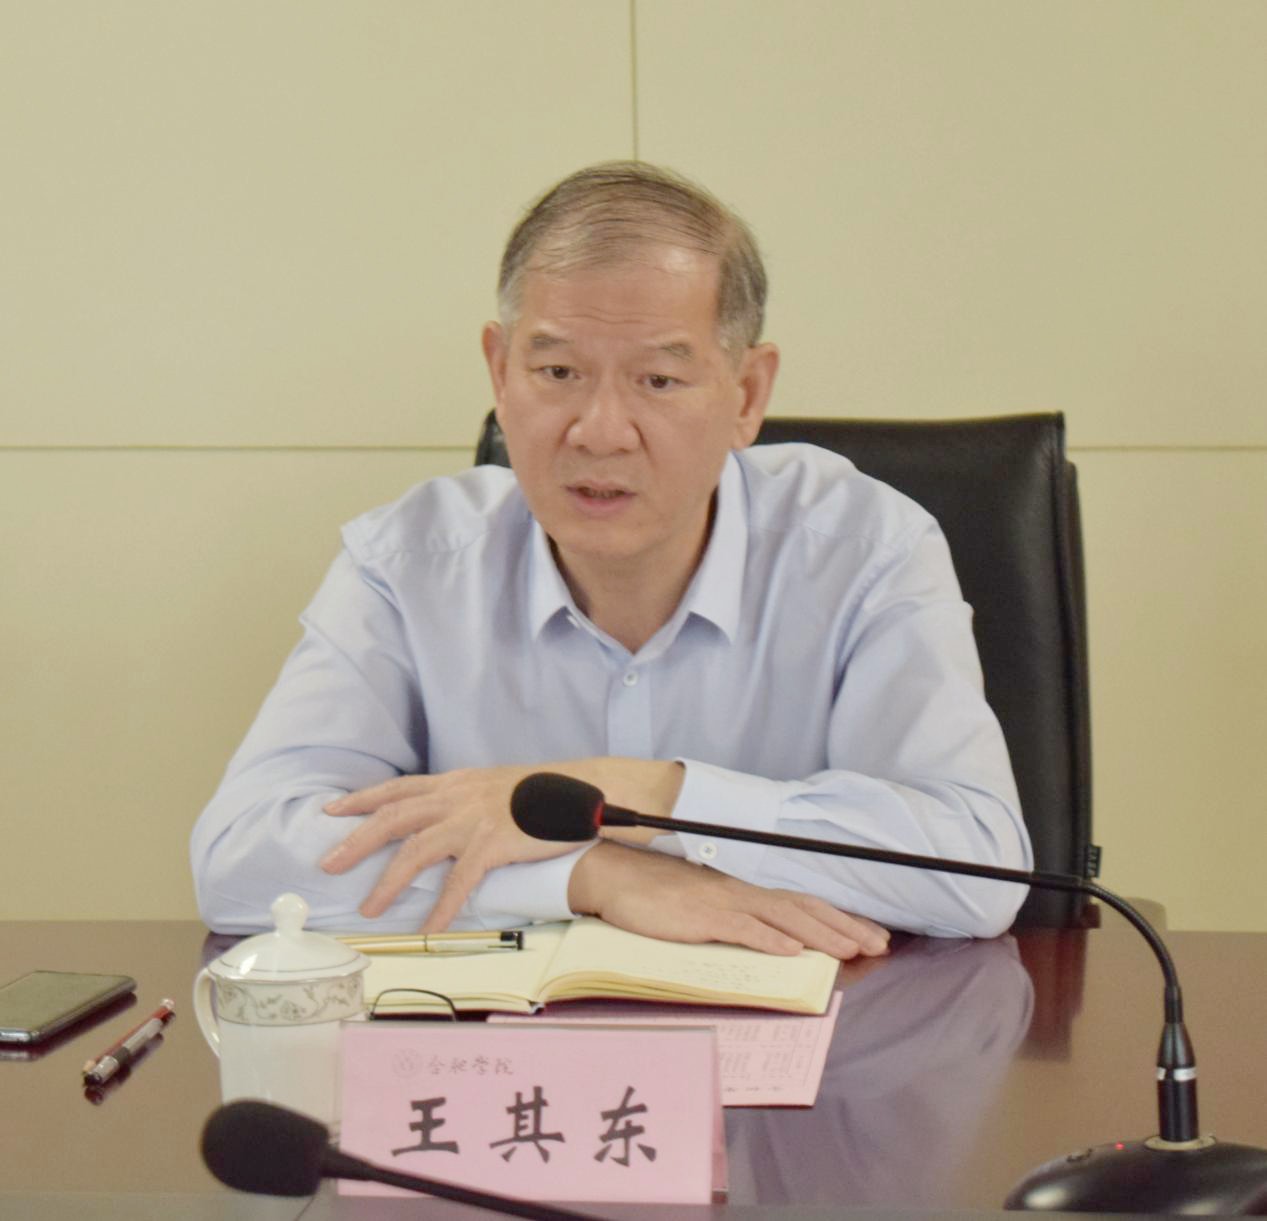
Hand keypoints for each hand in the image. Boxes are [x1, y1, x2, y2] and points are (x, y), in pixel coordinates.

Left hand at [320, 759, 683, 929]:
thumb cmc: (543, 794)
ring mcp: (474, 820)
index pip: (398, 788)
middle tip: (328, 864)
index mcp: (455, 782)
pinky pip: (460, 881)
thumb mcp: (494, 787)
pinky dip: (442, 907)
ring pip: (416, 850)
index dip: (362, 798)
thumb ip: (464, 799)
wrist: (583, 793)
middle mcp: (457, 797)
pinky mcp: (494, 843)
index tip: (331, 810)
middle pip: (394, 817)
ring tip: (367, 908)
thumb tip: (442, 818)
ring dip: (388, 881)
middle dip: (357, 841)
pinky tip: (430, 927)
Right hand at [569, 842, 890, 959]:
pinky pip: (740, 928)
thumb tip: (768, 944)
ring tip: (851, 949)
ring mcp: (722, 903)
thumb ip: (734, 922)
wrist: (616, 876)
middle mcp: (740, 894)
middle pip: (803, 909)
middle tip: (881, 944)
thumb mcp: (702, 909)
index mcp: (743, 894)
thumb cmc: (656, 896)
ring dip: (819, 934)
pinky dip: (768, 939)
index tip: (870, 933)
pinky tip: (791, 952)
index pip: (800, 905)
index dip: (838, 919)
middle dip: (845, 927)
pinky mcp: (700, 916)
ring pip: (781, 918)